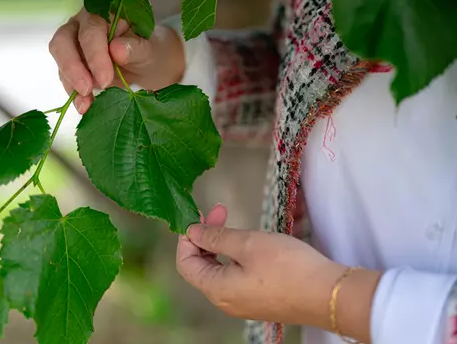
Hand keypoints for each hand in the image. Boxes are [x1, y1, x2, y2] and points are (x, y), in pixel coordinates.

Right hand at [49, 8, 184, 113]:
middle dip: (73, 68)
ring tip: (85, 106)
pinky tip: (85, 108)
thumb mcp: (151, 50)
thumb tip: (117, 49)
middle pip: (63, 42)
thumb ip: (136, 49)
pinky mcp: (74, 67)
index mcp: (103, 15)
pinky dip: (75, 95)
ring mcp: (75, 47)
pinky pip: (68, 80)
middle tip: (87, 90)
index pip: (91, 31)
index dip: (95, 55)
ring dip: (71, 85)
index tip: (105, 79)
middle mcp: (83, 27)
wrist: (153, 65)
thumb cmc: (152, 51)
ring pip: (61, 62)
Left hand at [176, 205, 380, 342]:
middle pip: (201, 266)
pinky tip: (248, 244)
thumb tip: (191, 232)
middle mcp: (225, 300)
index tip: (202, 214)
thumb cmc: (287, 266)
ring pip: (219, 271)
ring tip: (235, 224)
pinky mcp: (259, 300)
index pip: (185, 262)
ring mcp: (242, 303)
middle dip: (206, 236)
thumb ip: (216, 237)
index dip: (188, 236)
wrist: (328, 293)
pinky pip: (235, 277)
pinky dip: (235, 257)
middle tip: (222, 211)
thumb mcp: (247, 244)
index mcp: (216, 289)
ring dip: (222, 245)